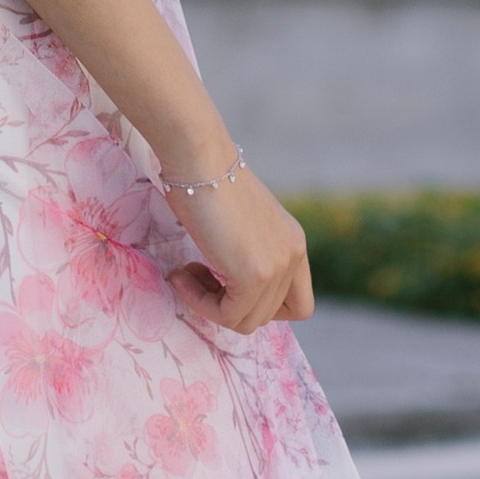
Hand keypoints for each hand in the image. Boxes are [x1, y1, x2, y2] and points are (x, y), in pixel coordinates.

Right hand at [167, 160, 313, 335]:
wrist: (198, 157)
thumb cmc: (206, 178)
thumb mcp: (242, 221)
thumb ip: (249, 251)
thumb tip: (230, 285)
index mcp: (294, 242)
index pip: (298, 304)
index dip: (262, 306)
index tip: (228, 284)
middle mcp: (293, 256)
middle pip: (267, 316)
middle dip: (228, 304)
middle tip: (195, 276)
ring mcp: (277, 267)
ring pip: (246, 321)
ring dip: (209, 305)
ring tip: (185, 274)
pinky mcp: (255, 275)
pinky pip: (228, 315)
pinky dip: (200, 304)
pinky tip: (181, 276)